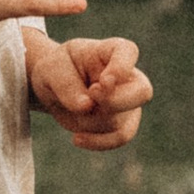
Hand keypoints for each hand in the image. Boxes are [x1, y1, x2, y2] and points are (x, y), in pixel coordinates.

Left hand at [27, 28, 151, 152]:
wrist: (54, 89)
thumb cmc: (57, 70)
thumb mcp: (52, 70)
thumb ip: (66, 84)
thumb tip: (86, 107)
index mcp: (112, 51)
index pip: (128, 52)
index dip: (121, 68)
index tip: (103, 81)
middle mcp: (127, 76)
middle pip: (142, 91)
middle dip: (116, 101)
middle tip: (91, 97)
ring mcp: (128, 101)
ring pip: (121, 119)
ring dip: (91, 121)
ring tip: (71, 110)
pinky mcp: (122, 122)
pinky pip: (121, 137)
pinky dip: (98, 142)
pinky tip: (76, 139)